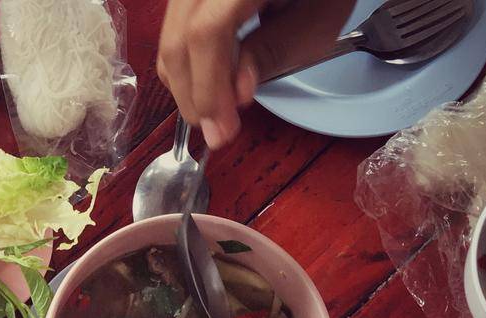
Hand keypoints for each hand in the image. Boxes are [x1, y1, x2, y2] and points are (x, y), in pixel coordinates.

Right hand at [156, 0, 354, 148]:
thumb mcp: (316, 19)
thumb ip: (274, 52)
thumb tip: (234, 93)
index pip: (206, 32)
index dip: (209, 87)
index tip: (221, 128)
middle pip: (179, 38)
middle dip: (194, 95)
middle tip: (217, 130)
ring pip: (169, 38)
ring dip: (188, 84)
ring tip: (217, 111)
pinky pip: (174, 31)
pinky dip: (188, 64)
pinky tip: (211, 84)